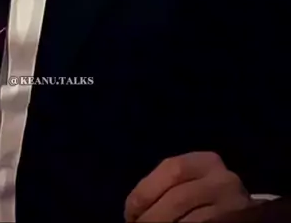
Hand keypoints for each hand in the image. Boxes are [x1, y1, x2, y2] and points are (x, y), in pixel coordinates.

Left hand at [124, 152, 254, 221]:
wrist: (248, 215)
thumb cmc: (208, 198)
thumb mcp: (192, 182)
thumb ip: (169, 188)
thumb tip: (133, 211)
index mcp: (207, 161)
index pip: (172, 169)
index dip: (145, 191)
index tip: (129, 212)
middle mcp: (223, 180)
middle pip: (178, 197)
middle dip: (151, 217)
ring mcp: (233, 206)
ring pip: (189, 222)